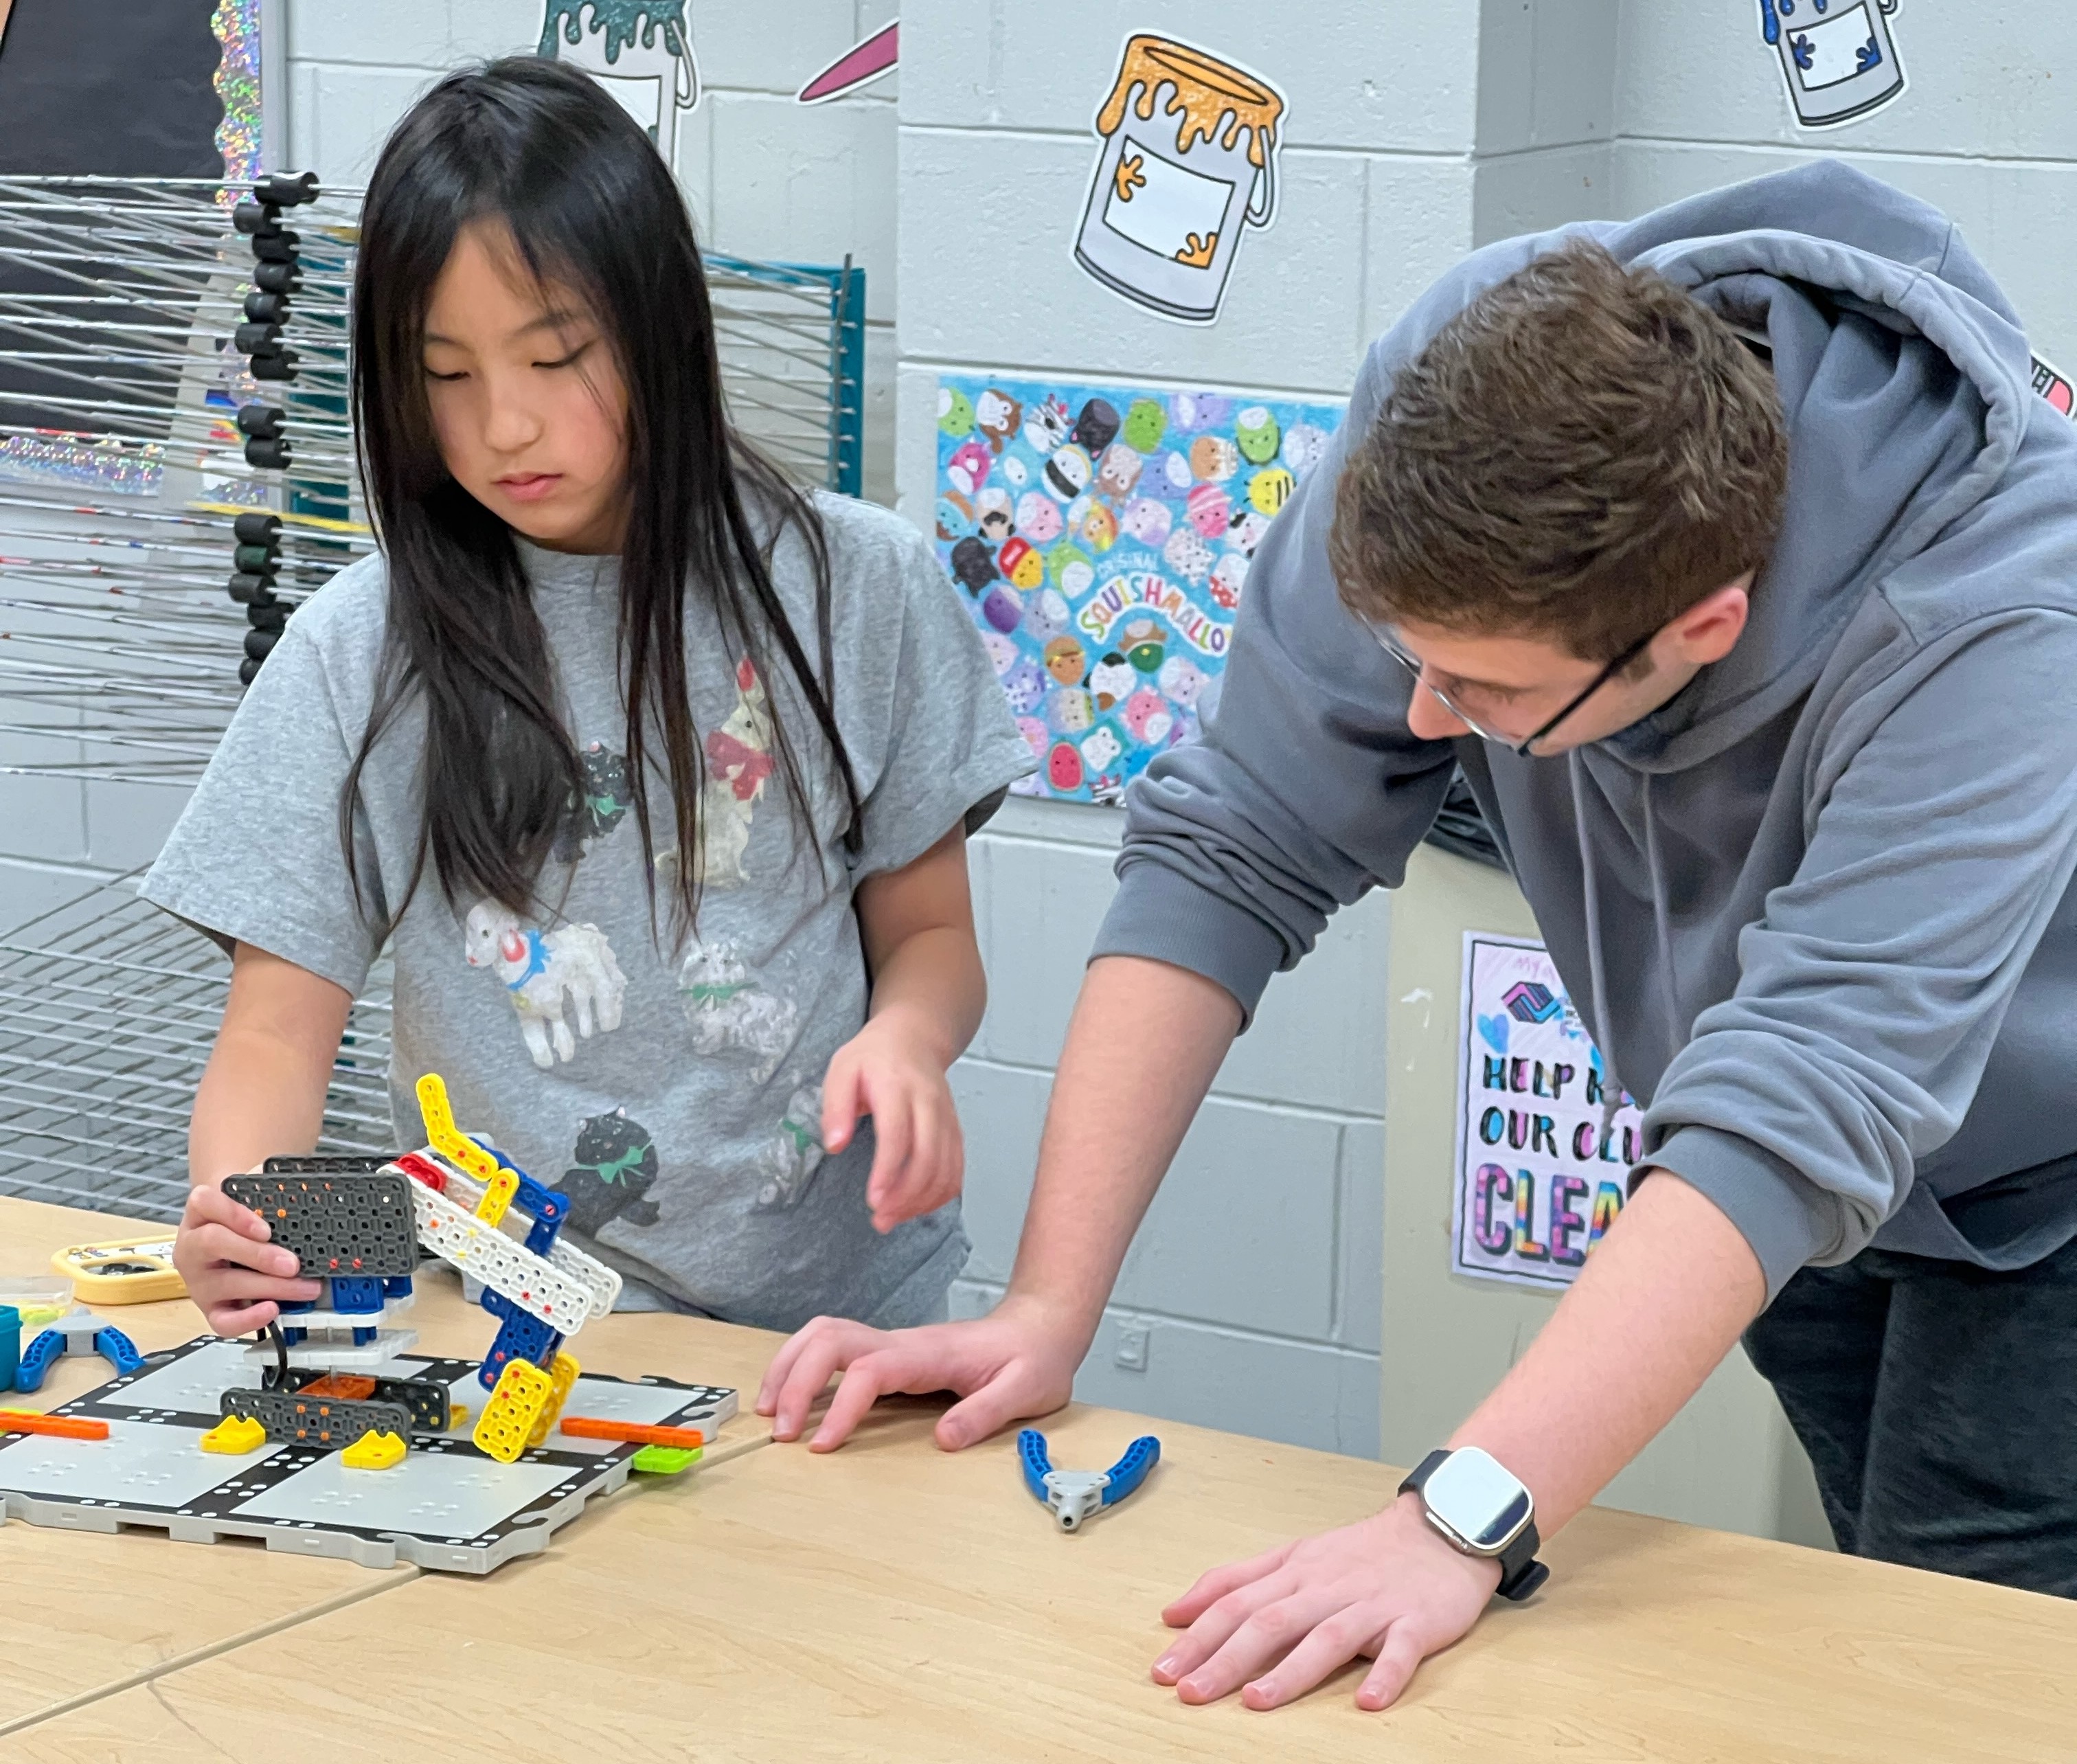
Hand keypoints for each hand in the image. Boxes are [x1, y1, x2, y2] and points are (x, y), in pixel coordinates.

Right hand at [173, 1181, 320, 1335]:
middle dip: (258, 1255)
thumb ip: (271, 1191)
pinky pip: (223, 1321)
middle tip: (292, 1264)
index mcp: (201, 1212)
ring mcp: (199, 1280)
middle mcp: (193, 1245)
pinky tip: (272, 1310)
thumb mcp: (253, 1199)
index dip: (235, 1215)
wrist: (229, 1242)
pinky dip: (249, 1319)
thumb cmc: (244, 1220)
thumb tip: (306, 1181)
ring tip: (304, 1287)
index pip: (205, 1203)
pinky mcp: (210, 1308)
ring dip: (270, 1287)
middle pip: (214, 1243)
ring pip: (226, 1283)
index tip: (266, 1229)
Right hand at [757, 1290, 1083, 1450]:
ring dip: (789, 1366)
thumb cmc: (1032, 1360)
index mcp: (929, 1354)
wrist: (1039, 1329)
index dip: (841, 1406)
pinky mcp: (887, 1353)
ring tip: (768, 1411)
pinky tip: (789, 1396)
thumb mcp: (1026, 1391)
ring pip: (823, 1335)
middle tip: (780, 1433)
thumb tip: (943, 1439)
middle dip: (795, 1381)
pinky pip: (831, 1347)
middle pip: (830, 1339)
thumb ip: (985, 1413)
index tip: (822, 1446)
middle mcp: (901, 1342)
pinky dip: (800, 1365)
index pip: (870, 1370)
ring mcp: (891, 1343)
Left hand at [822, 1006, 964, 1233]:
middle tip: (881, 1219)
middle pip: (928, 1157)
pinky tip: (917, 1207)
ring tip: (893, 1218)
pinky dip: (941, 1194)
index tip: (874, 1200)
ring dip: (923, 1201)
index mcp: (897, 1086)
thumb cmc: (873, 1056)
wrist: (915, 1036)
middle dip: (906, 1195)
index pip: (898, 1134)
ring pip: (947, 1168)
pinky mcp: (955, 1130)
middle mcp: (929, 1103)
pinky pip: (957, 1168)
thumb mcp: (841, 1069)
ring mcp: (947, 1118)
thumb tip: (834, 1146)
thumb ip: (835, 1107)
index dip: (888, 1171)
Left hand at [1153, 1495, 1503, 1711]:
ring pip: (1326, 1637)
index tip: (1164, 1669)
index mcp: (1295, 1572)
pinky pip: (1401, 1651)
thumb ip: (1235, 1581)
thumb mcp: (1292, 1556)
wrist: (1441, 1528)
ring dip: (1290, 1671)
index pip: (1236, 1603)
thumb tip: (1176, 1611)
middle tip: (1190, 1692)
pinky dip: (1385, 1674)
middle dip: (1226, 1659)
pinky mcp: (1416, 1622)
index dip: (1198, 1636)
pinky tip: (1368, 1700)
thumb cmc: (1362, 1552)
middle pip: (1270, 1621)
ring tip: (1256, 1701)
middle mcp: (1327, 1587)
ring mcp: (1371, 1605)